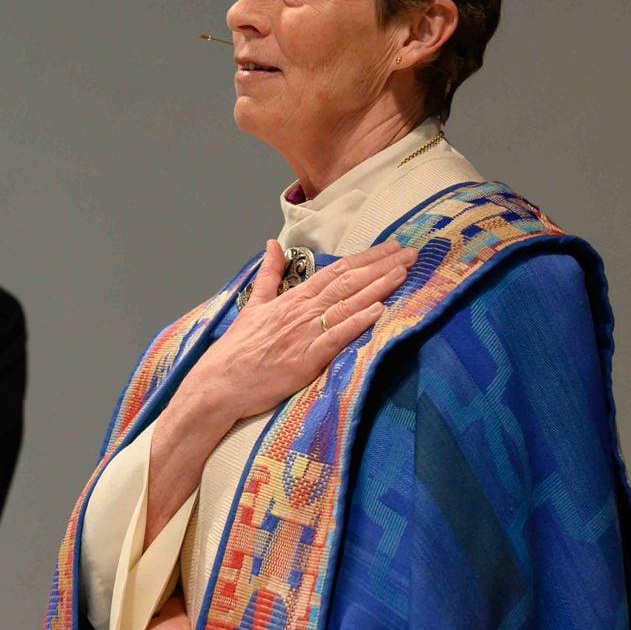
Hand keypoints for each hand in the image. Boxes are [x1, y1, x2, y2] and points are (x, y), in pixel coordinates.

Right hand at [144, 238, 415, 546]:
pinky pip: (337, 336)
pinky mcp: (306, 358)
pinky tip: (379, 309)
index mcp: (293, 298)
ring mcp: (305, 333)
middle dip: (382, 264)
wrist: (219, 384)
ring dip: (377, 285)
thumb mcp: (253, 305)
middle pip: (348, 281)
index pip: (336, 270)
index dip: (367, 257)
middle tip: (412, 250)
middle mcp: (302, 310)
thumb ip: (269, 274)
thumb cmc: (237, 351)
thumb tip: (272, 245)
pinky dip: (357, 321)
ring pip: (347, 302)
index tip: (391, 246)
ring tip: (404, 270)